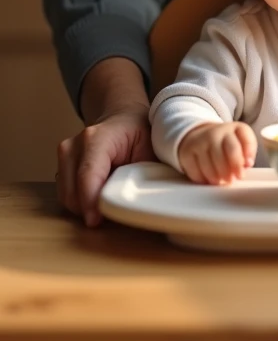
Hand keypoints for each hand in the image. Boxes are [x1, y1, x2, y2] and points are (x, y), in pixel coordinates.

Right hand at [57, 105, 154, 227]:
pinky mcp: (62, 165)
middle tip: (114, 212)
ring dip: (85, 207)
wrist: (123, 118)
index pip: (87, 175)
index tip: (96, 222)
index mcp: (97, 138)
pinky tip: (99, 195)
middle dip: (90, 208)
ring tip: (109, 200)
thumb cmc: (139, 131)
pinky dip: (81, 202)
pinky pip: (66, 195)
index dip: (90, 201)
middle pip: (72, 191)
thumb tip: (152, 201)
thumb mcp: (152, 147)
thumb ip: (148, 173)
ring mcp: (65, 154)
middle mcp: (75, 145)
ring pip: (67, 197)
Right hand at [178, 121, 257, 184]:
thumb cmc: (226, 143)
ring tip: (222, 180)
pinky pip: (196, 172)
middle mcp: (216, 132)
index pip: (245, 141)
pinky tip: (209, 179)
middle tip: (233, 179)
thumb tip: (248, 163)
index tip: (246, 167)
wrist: (200, 135)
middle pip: (229, 153)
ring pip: (211, 166)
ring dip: (218, 178)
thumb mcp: (240, 141)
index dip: (247, 156)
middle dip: (233, 170)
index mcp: (234, 128)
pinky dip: (204, 180)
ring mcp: (200, 142)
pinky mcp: (187, 153)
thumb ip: (248, 151)